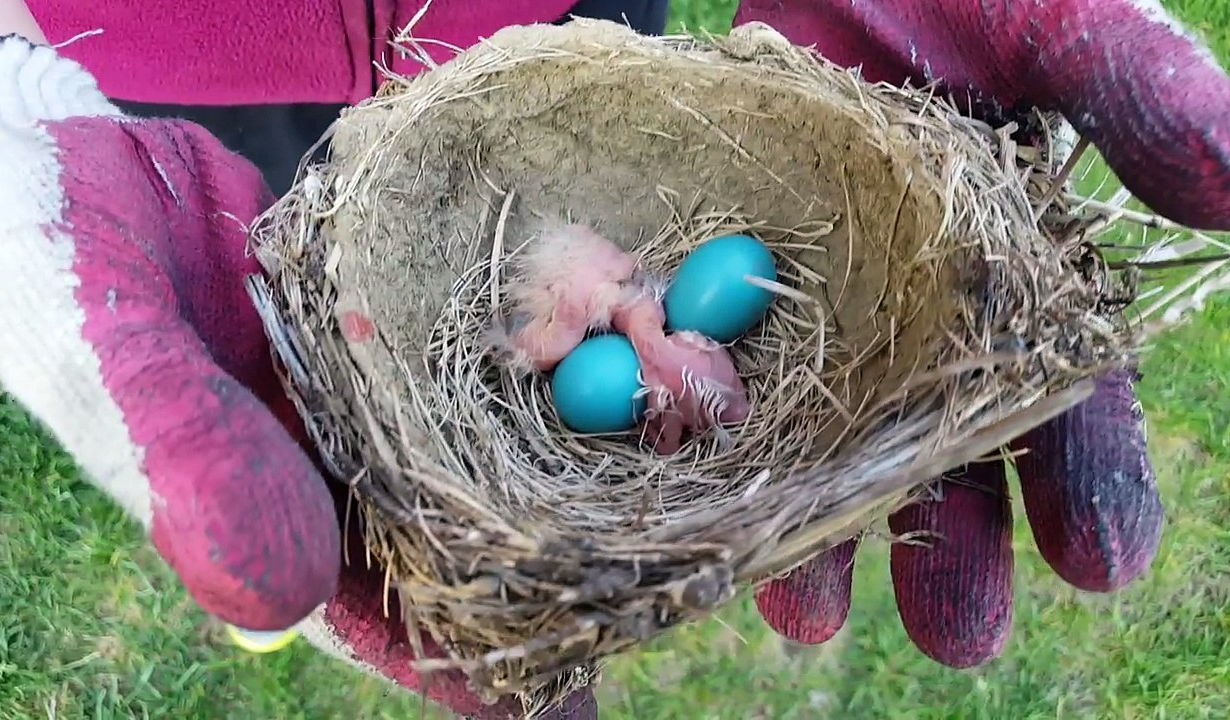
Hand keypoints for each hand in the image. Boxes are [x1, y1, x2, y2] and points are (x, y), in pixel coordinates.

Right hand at [0, 34, 590, 718]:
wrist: (57, 156)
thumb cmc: (59, 270)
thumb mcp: (114, 365)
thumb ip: (198, 467)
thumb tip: (292, 602)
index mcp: (262, 507)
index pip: (380, 613)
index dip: (468, 669)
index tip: (566, 713)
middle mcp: (320, 459)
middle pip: (445, 540)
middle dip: (535, 581)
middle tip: (645, 608)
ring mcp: (349, 387)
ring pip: (462, 450)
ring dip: (544, 476)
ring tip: (650, 499)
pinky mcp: (367, 309)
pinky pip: (451, 350)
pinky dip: (514, 368)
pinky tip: (582, 372)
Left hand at [737, 0, 1229, 666]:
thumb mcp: (1047, 23)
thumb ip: (1137, 97)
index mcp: (1021, 281)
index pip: (1066, 398)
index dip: (1085, 478)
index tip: (1099, 564)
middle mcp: (924, 321)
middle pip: (946, 455)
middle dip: (956, 548)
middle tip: (957, 638)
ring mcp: (821, 321)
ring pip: (830, 450)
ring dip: (826, 539)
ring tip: (811, 617)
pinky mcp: (723, 304)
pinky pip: (720, 401)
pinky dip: (718, 464)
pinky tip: (711, 530)